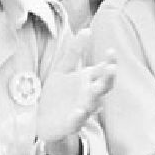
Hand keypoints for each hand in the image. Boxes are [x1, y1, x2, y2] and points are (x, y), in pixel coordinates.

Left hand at [37, 29, 115, 147]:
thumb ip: (75, 52)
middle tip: (111, 68)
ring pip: (92, 104)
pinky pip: (77, 122)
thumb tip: (87, 29)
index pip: (103, 70)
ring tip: (96, 88)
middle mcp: (88, 95)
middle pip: (103, 87)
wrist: (43, 121)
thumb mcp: (63, 70)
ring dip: (95, 97)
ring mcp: (82, 110)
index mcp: (88, 81)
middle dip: (108, 78)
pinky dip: (79, 117)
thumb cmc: (57, 94)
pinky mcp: (70, 124)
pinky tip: (79, 110)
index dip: (109, 62)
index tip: (111, 51)